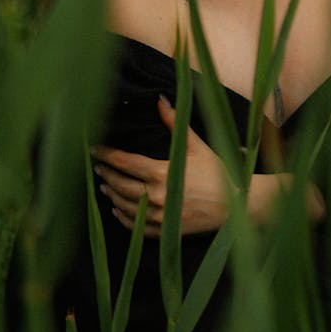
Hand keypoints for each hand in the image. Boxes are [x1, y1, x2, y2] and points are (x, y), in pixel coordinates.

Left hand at [92, 94, 231, 236]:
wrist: (236, 205)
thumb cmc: (217, 172)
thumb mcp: (196, 145)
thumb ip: (175, 123)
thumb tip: (160, 99)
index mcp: (162, 172)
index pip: (125, 162)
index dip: (107, 155)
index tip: (94, 150)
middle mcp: (157, 196)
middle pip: (121, 185)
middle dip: (106, 174)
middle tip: (97, 166)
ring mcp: (160, 216)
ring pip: (126, 207)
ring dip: (112, 196)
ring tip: (104, 185)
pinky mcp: (166, 231)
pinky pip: (137, 228)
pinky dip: (124, 219)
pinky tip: (117, 211)